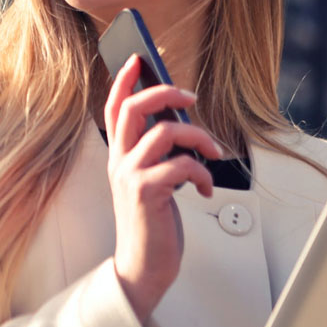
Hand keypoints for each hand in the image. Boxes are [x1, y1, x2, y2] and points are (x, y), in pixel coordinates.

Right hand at [104, 54, 223, 324]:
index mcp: (119, 156)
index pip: (113, 108)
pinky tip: (206, 188)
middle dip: (164, 92)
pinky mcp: (146, 192)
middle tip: (189, 96)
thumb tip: (181, 122)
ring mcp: (130, 176)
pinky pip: (181, 165)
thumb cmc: (150, 223)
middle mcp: (119, 161)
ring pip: (163, 131)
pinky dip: (203, 173)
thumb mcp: (151, 181)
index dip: (123, 81)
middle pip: (133, 108)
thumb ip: (157, 153)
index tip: (138, 59)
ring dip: (198, 137)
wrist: (143, 267)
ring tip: (212, 153)